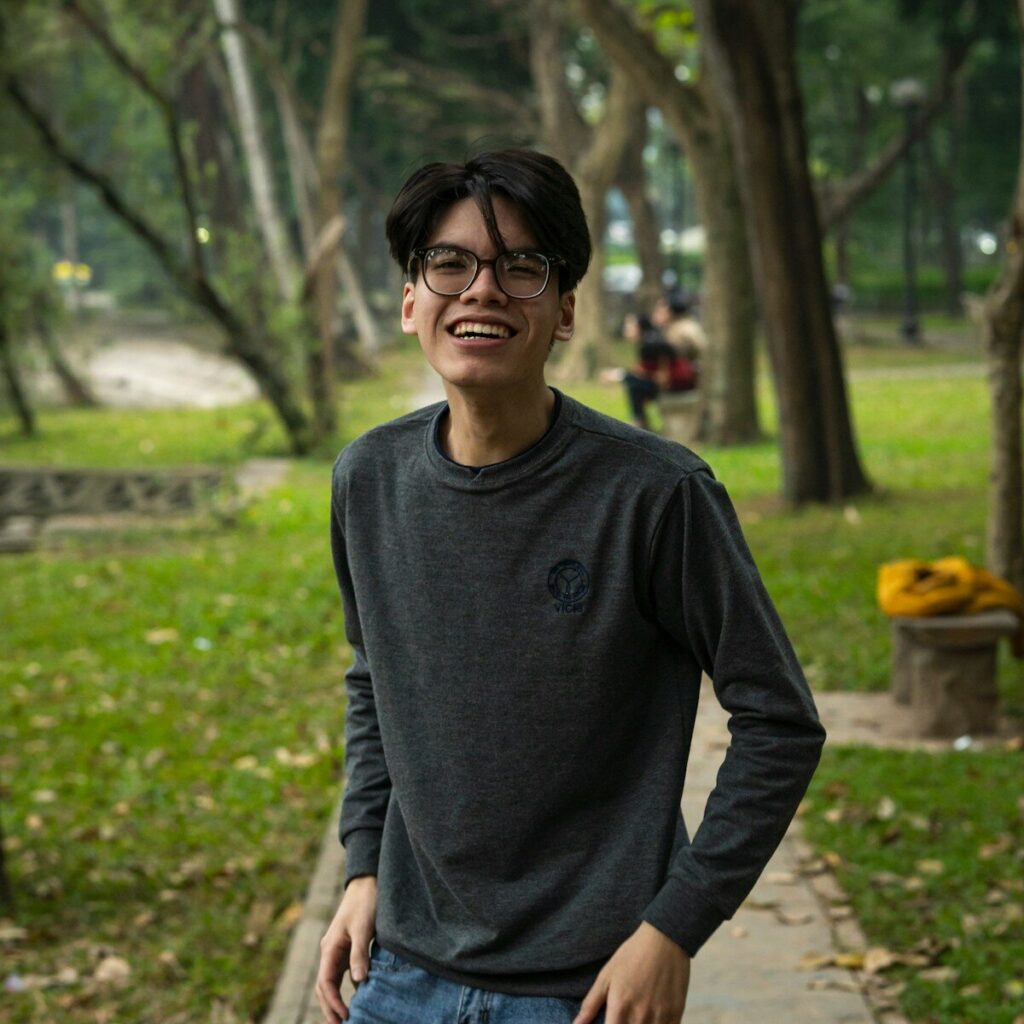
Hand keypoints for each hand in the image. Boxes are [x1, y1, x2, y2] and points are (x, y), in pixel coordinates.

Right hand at [315, 875, 377, 1022]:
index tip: (344, 1016)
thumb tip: (359, 982)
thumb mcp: (364, 928)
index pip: (325, 982)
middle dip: (329, 1007)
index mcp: (330, 947)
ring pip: (332, 981)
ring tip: (346, 1018)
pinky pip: (344, 973)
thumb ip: (360, 954)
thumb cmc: (365, 903)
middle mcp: (330, 951)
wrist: (368, 882)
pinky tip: (357, 997)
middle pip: (324, 986)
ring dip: (336, 1000)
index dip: (332, 1002)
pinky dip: (347, 987)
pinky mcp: (348, 948)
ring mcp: (338, 950)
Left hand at [572, 921, 690, 1023]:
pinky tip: (650, 1018)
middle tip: (622, 1016)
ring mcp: (660, 1017)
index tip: (609, 1022)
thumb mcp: (607, 974)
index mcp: (619, 1007)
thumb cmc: (632, 955)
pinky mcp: (676, 1015)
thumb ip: (591, 1003)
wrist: (665, 940)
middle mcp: (640, 1016)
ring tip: (634, 1016)